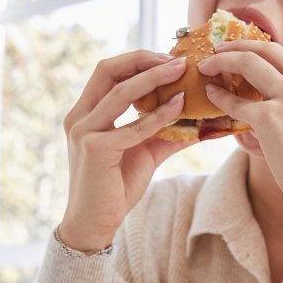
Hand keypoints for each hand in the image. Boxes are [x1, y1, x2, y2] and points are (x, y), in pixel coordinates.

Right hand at [57, 51, 192, 252]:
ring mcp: (83, 131)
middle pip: (107, 70)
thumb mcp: (145, 152)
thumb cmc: (115, 188)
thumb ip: (167, 132)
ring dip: (152, 77)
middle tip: (176, 59)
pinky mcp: (95, 149)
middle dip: (142, 59)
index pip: (108, 72)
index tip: (169, 59)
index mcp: (86, 112)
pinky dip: (158, 114)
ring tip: (181, 70)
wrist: (95, 223)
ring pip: (119, 92)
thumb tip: (202, 120)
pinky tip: (179, 105)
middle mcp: (79, 117)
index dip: (138, 60)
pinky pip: (132, 126)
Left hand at [200, 40, 282, 209]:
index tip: (243, 52)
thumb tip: (270, 102)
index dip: (259, 51)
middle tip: (217, 47)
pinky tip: (211, 96)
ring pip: (247, 64)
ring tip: (206, 66)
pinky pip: (236, 103)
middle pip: (265, 49)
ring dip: (221, 60)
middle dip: (237, 44)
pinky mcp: (270, 118)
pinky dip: (220, 97)